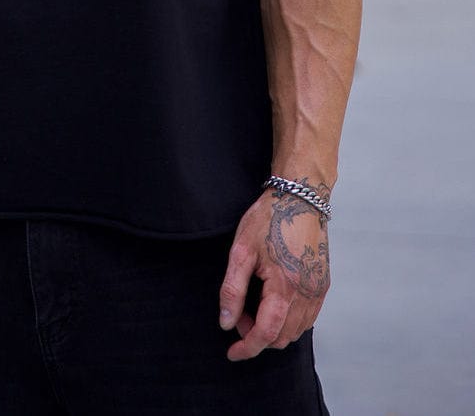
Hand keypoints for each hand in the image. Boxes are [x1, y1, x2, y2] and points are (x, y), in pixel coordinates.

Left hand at [219, 187, 329, 360]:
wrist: (300, 197)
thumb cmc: (269, 219)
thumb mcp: (241, 250)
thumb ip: (232, 289)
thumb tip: (226, 322)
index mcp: (285, 286)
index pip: (266, 333)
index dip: (247, 348)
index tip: (232, 353)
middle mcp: (307, 294)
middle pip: (282, 337)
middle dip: (257, 335)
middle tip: (240, 313)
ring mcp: (318, 290)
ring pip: (297, 331)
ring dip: (274, 329)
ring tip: (254, 305)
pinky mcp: (323, 285)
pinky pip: (308, 318)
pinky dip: (290, 321)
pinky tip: (274, 302)